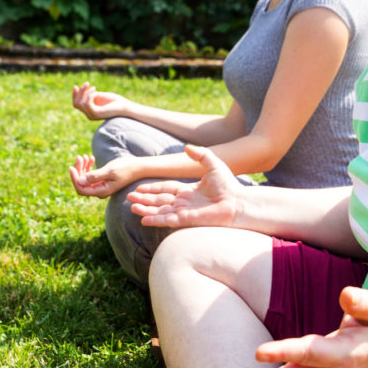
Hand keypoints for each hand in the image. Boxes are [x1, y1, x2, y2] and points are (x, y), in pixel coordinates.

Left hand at [68, 154, 130, 198]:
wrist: (138, 167)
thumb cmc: (125, 168)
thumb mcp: (110, 171)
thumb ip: (95, 176)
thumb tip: (80, 181)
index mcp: (101, 191)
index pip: (81, 189)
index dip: (74, 179)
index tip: (72, 167)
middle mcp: (100, 191)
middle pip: (82, 183)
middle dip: (79, 170)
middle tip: (80, 157)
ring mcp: (101, 186)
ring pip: (85, 178)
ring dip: (83, 167)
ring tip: (85, 156)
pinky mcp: (102, 180)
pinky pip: (91, 175)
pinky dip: (89, 167)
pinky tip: (91, 158)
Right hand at [71, 82, 129, 120]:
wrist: (124, 107)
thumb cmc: (114, 101)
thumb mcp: (99, 95)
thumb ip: (90, 94)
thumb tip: (79, 89)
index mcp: (90, 111)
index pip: (76, 104)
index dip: (74, 95)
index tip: (75, 86)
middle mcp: (89, 115)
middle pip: (76, 103)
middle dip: (80, 92)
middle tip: (87, 83)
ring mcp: (92, 115)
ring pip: (80, 103)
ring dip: (86, 93)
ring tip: (94, 87)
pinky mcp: (96, 114)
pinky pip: (87, 104)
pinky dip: (90, 96)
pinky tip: (96, 92)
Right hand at [126, 145, 240, 228]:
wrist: (238, 202)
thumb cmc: (229, 185)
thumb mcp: (213, 164)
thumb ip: (200, 154)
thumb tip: (187, 146)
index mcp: (188, 190)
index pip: (165, 189)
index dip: (152, 189)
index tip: (139, 188)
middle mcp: (184, 202)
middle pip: (159, 201)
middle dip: (144, 200)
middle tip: (129, 198)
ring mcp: (184, 212)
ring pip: (160, 211)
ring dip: (146, 210)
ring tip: (131, 207)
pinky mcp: (187, 220)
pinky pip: (167, 220)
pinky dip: (155, 220)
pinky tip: (143, 220)